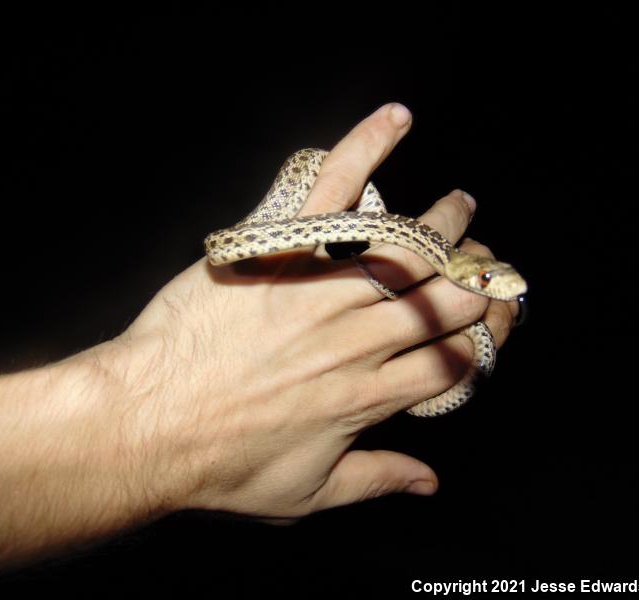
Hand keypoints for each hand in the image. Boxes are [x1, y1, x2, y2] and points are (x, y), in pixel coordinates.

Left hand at [89, 103, 519, 519]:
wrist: (148, 423)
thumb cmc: (221, 464)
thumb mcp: (307, 493)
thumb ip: (376, 479)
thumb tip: (428, 481)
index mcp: (372, 395)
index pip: (458, 356)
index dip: (487, 335)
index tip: (491, 320)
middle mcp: (361, 338)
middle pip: (448, 297)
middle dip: (479, 275)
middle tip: (484, 260)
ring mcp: (323, 290)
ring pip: (408, 246)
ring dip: (447, 224)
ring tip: (461, 207)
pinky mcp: (281, 252)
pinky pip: (330, 191)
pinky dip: (366, 148)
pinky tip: (393, 120)